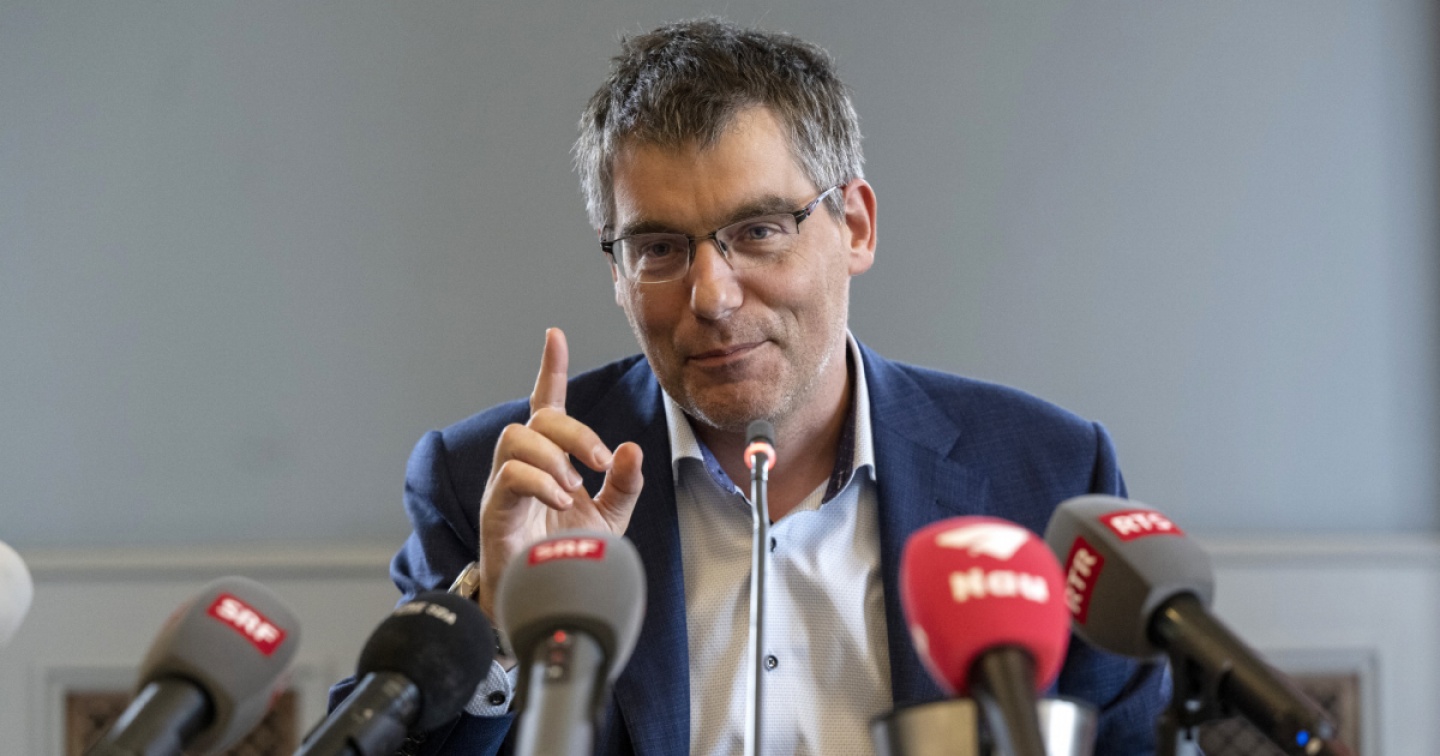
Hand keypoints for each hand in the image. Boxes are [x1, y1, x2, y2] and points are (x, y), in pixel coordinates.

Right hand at [475, 328, 643, 617]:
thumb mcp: (609, 517)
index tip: (555, 336)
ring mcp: (504, 488)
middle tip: (601, 463)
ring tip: (574, 487)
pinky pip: (508, 477)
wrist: (547, 605)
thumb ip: (623, 483)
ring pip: (516, 438)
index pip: (545, 404)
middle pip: (538, 419)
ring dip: (553, 455)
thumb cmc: (568, 560)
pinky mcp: (495, 513)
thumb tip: (632, 448)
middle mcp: (523, 467)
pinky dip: (539, 482)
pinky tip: (561, 499)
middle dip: (575, 431)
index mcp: (550, 461)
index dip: (550, 370)